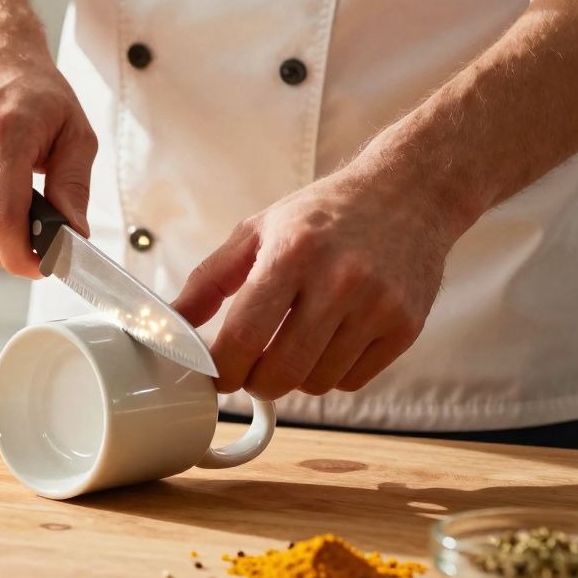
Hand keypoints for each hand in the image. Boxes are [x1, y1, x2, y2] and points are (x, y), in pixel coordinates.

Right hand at [0, 49, 96, 277]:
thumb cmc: (33, 92)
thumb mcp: (74, 130)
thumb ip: (75, 185)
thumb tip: (73, 236)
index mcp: (4, 132)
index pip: (2, 217)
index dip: (21, 255)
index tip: (41, 266)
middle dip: (6, 255)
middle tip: (30, 252)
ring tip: (11, 220)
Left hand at [172, 162, 465, 399]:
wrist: (407, 193)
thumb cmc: (322, 214)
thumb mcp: (257, 231)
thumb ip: (208, 280)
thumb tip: (170, 322)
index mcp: (292, 253)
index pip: (244, 337)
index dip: (221, 370)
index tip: (214, 375)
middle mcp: (339, 280)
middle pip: (281, 372)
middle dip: (255, 382)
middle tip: (250, 368)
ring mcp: (378, 306)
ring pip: (316, 384)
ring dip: (296, 377)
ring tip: (295, 342)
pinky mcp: (406, 326)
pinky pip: (351, 381)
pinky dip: (333, 372)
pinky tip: (332, 339)